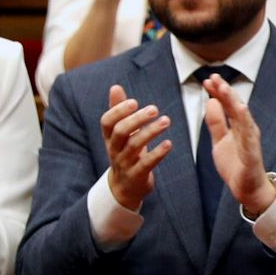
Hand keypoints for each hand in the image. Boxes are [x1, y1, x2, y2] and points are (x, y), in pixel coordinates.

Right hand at [102, 83, 172, 211]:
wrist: (124, 188)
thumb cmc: (125, 153)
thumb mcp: (119, 134)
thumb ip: (118, 111)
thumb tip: (115, 87)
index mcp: (109, 138)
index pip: (107, 122)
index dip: (118, 111)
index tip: (134, 101)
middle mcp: (114, 149)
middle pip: (120, 132)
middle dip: (136, 119)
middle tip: (154, 108)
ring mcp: (125, 163)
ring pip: (134, 146)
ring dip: (151, 132)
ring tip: (166, 120)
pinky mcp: (137, 175)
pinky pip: (146, 164)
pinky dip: (158, 153)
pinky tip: (169, 143)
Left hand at [201, 73, 275, 215]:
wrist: (248, 189)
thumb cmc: (236, 165)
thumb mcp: (219, 141)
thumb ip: (216, 123)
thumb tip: (211, 102)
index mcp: (238, 126)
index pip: (227, 105)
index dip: (218, 92)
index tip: (208, 80)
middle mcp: (247, 130)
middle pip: (236, 107)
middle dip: (226, 92)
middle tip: (215, 77)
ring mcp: (251, 141)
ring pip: (243, 118)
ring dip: (234, 102)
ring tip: (225, 89)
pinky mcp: (252, 154)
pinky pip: (248, 137)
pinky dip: (245, 123)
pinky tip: (241, 111)